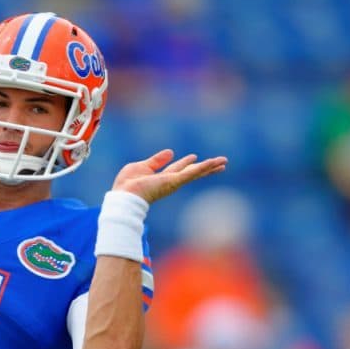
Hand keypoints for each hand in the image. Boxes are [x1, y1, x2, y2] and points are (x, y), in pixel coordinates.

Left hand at [112, 149, 227, 203]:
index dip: (186, 162)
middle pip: (192, 172)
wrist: (125, 196)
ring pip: (196, 172)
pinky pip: (193, 173)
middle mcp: (170, 181)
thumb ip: (156, 161)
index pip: (178, 168)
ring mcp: (174, 182)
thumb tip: (171, 152)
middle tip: (220, 164)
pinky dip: (204, 167)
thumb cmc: (128, 184)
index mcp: (161, 177)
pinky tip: (215, 163)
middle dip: (205, 168)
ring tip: (224, 162)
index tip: (194, 157)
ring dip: (210, 166)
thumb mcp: (142, 166)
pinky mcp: (175, 182)